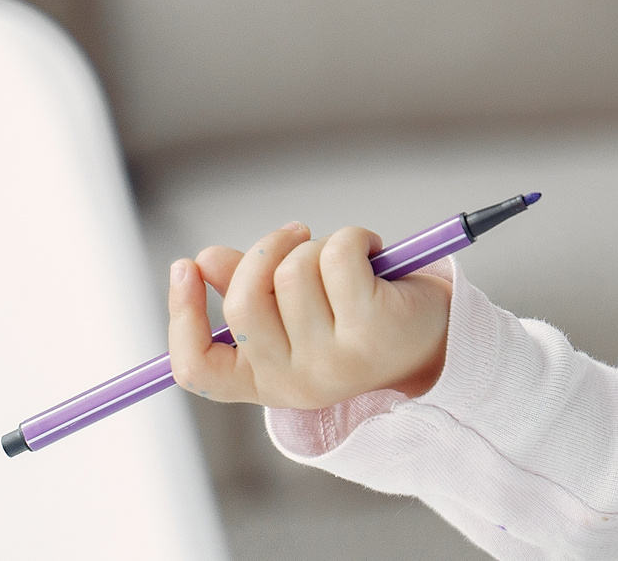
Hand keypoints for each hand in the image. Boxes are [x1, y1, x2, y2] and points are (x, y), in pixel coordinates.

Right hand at [166, 221, 452, 409]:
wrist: (436, 339)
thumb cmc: (358, 318)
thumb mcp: (298, 312)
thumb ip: (249, 289)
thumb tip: (205, 260)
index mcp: (266, 383)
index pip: (197, 370)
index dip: (181, 316)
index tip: (185, 267)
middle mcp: (296, 382)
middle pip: (244, 301)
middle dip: (266, 249)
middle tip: (297, 234)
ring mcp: (333, 360)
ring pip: (293, 272)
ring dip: (319, 243)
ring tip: (347, 255)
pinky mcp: (370, 327)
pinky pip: (338, 255)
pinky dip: (354, 237)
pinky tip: (373, 250)